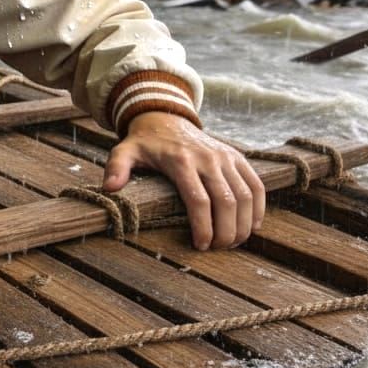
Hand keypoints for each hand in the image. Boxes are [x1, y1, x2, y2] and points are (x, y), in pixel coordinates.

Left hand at [102, 112, 265, 250]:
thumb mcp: (125, 152)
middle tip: (218, 249)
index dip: (203, 227)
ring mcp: (226, 157)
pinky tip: (252, 226)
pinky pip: (256, 185)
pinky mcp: (238, 158)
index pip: (198, 200)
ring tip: (232, 243)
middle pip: (227, 202)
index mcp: (181, 161)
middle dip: (226, 231)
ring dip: (244, 225)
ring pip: (246, 196)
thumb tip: (108, 188)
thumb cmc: (146, 143)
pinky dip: (259, 208)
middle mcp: (208, 158)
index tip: (201, 246)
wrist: (168, 118)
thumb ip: (117, 168)